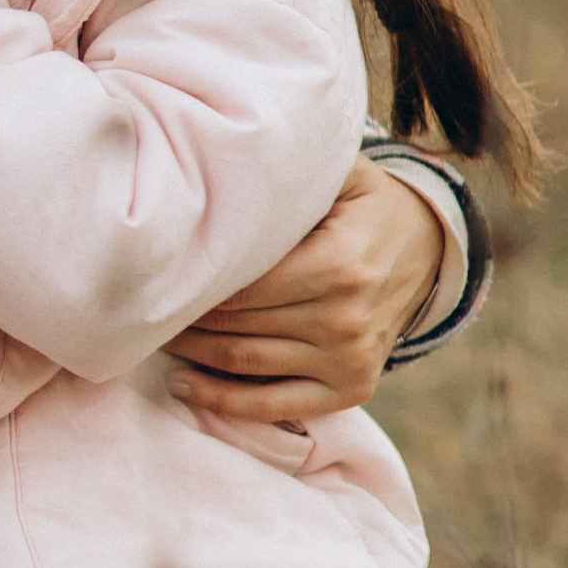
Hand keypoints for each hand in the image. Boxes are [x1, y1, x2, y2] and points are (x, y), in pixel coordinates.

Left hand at [165, 161, 446, 423]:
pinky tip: (182, 384)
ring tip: (151, 331)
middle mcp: (346, 319)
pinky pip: (274, 405)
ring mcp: (350, 360)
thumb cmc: (362, 205)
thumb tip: (219, 163)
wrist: (427, 249)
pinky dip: (223, 401)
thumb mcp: (340, 174)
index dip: (193, 282)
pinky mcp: (352, 389)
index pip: (240, 284)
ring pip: (244, 363)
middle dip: (183, 314)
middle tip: (140, 302)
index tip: (153, 272)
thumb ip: (289, 174)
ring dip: (191, 352)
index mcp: (338, 264)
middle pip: (235, 324)